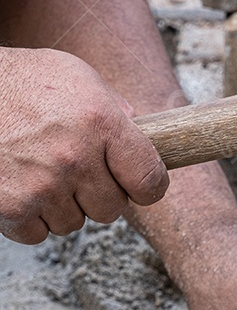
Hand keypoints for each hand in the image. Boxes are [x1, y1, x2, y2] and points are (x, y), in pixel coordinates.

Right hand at [0, 47, 168, 242]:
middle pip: (112, 209)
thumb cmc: (19, 81)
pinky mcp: (13, 207)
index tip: (137, 185)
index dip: (147, 187)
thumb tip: (140, 136)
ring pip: (74, 223)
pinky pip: (39, 234)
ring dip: (61, 206)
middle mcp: (76, 157)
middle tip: (74, 171)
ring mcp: (44, 185)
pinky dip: (30, 218)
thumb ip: (113, 108)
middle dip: (97, 194)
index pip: (150, 180)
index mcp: (101, 122)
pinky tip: (21, 187)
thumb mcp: (75, 76)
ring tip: (40, 171)